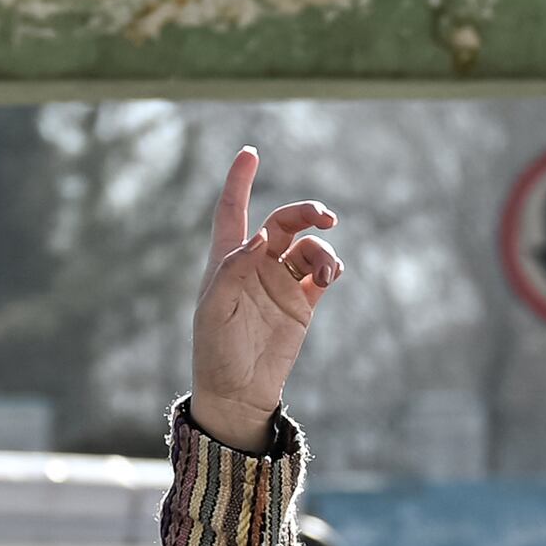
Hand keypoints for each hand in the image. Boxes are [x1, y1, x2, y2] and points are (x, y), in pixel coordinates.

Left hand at [186, 146, 342, 454]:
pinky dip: (330, 267)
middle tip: (326, 216)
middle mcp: (255, 265)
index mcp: (227, 261)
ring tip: (327, 272)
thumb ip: (233, 269)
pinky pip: (321, 273)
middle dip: (305, 212)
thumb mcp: (214, 310)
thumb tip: (260, 235)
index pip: (232, 210)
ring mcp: (280, 283)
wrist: (238, 392)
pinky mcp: (301, 303)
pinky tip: (330, 275)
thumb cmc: (215, 351)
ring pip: (307, 247)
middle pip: (283, 222)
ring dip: (322, 250)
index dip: (239, 181)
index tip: (250, 152)